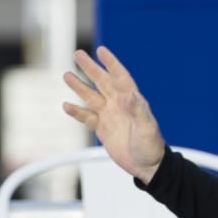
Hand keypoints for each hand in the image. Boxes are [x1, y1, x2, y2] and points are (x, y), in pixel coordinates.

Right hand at [63, 46, 168, 183]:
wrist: (146, 166)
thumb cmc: (151, 146)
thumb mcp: (147, 128)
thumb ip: (138, 110)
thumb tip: (128, 95)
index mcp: (132, 100)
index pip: (120, 76)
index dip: (111, 63)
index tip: (101, 51)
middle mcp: (119, 104)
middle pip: (102, 81)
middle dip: (90, 68)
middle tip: (78, 54)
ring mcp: (109, 115)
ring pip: (91, 97)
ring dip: (79, 86)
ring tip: (67, 75)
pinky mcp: (102, 129)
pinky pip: (87, 117)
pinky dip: (76, 112)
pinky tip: (66, 105)